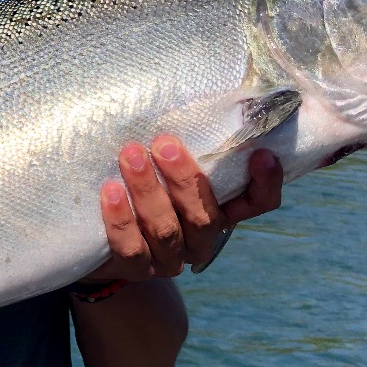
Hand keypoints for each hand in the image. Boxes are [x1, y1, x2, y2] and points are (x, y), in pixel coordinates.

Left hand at [87, 136, 282, 280]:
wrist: (101, 239)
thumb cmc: (143, 188)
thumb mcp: (167, 166)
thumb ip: (184, 146)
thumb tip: (186, 97)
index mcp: (219, 213)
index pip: (257, 204)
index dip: (265, 183)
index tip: (261, 154)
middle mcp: (200, 240)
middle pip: (204, 216)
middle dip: (185, 179)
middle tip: (163, 144)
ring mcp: (169, 259)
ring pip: (166, 230)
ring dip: (149, 191)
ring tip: (130, 156)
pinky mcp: (134, 269)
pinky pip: (131, 248)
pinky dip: (121, 219)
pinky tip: (111, 191)